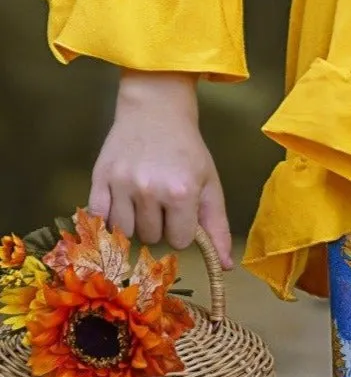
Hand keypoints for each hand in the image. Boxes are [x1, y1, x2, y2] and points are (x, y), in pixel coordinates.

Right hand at [87, 71, 234, 270]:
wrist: (156, 109)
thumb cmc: (187, 149)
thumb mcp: (209, 182)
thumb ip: (217, 226)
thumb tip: (225, 267)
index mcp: (182, 192)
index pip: (180, 241)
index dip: (183, 227)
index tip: (182, 208)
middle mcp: (150, 190)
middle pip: (152, 238)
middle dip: (159, 223)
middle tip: (162, 197)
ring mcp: (122, 184)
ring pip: (125, 234)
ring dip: (135, 222)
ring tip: (143, 197)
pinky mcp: (99, 179)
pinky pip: (99, 220)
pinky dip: (110, 217)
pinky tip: (121, 200)